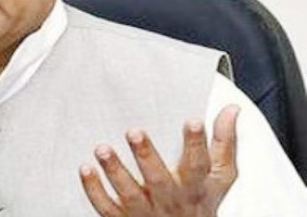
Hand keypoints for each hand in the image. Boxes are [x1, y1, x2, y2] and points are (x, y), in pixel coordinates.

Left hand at [79, 105, 239, 216]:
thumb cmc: (200, 203)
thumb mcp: (219, 178)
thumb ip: (224, 144)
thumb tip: (231, 110)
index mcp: (194, 187)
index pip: (198, 165)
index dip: (196, 143)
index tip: (192, 121)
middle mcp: (169, 199)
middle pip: (159, 180)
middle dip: (146, 156)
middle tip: (134, 131)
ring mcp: (145, 211)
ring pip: (129, 194)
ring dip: (115, 171)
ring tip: (102, 149)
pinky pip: (106, 207)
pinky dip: (94, 190)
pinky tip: (85, 169)